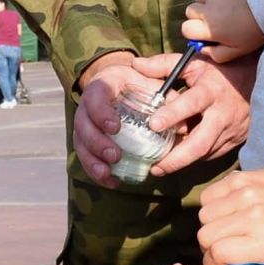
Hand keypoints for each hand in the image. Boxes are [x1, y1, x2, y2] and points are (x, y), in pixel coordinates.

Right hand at [73, 52, 153, 185]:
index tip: (116, 127)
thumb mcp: (147, 83)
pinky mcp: (85, 141)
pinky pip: (85, 158)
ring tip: (107, 173)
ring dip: (93, 161)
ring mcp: (83, 125)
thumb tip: (182, 124)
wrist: (115, 85)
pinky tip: (110, 181)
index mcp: (101, 88)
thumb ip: (164, 98)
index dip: (102, 113)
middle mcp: (86, 107)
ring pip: (81, 144)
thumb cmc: (133, 84)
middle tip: (114, 155)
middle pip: (83, 126)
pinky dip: (96, 172)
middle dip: (97, 143)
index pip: (95, 98)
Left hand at [131, 50, 254, 175]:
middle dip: (177, 159)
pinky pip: (212, 154)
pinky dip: (195, 157)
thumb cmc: (220, 71)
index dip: (172, 114)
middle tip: (155, 167)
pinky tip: (180, 158)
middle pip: (200, 144)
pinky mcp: (235, 141)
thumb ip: (164, 64)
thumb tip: (137, 65)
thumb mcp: (194, 63)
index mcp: (210, 91)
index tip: (153, 124)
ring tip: (160, 166)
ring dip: (183, 161)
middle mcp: (222, 114)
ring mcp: (230, 131)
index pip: (191, 104)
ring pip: (204, 153)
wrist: (256, 80)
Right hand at [182, 0, 263, 63]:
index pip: (185, 29)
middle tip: (214, 20)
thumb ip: (216, 55)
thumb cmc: (255, 32)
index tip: (204, 33)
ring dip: (207, 3)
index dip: (193, 32)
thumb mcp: (238, 51)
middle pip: (190, 11)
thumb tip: (203, 50)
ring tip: (223, 8)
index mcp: (209, 29)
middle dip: (198, 17)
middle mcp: (207, 10)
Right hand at [196, 162, 263, 264]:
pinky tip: (226, 213)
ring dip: (211, 227)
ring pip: (204, 217)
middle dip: (210, 248)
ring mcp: (243, 195)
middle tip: (225, 250)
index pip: (219, 254)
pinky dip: (211, 207)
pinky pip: (208, 197)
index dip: (215, 264)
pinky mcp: (237, 179)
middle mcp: (252, 217)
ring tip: (227, 230)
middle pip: (205, 236)